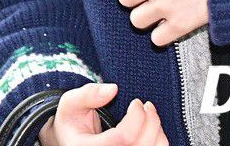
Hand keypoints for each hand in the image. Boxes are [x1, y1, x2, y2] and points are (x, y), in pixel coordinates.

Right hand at [38, 82, 167, 144]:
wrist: (70, 139)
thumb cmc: (72, 120)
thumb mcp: (71, 103)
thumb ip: (88, 94)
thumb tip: (113, 89)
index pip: (124, 137)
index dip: (136, 116)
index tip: (136, 102)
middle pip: (141, 145)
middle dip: (150, 120)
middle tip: (146, 105)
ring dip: (156, 129)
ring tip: (149, 113)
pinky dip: (159, 139)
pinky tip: (150, 127)